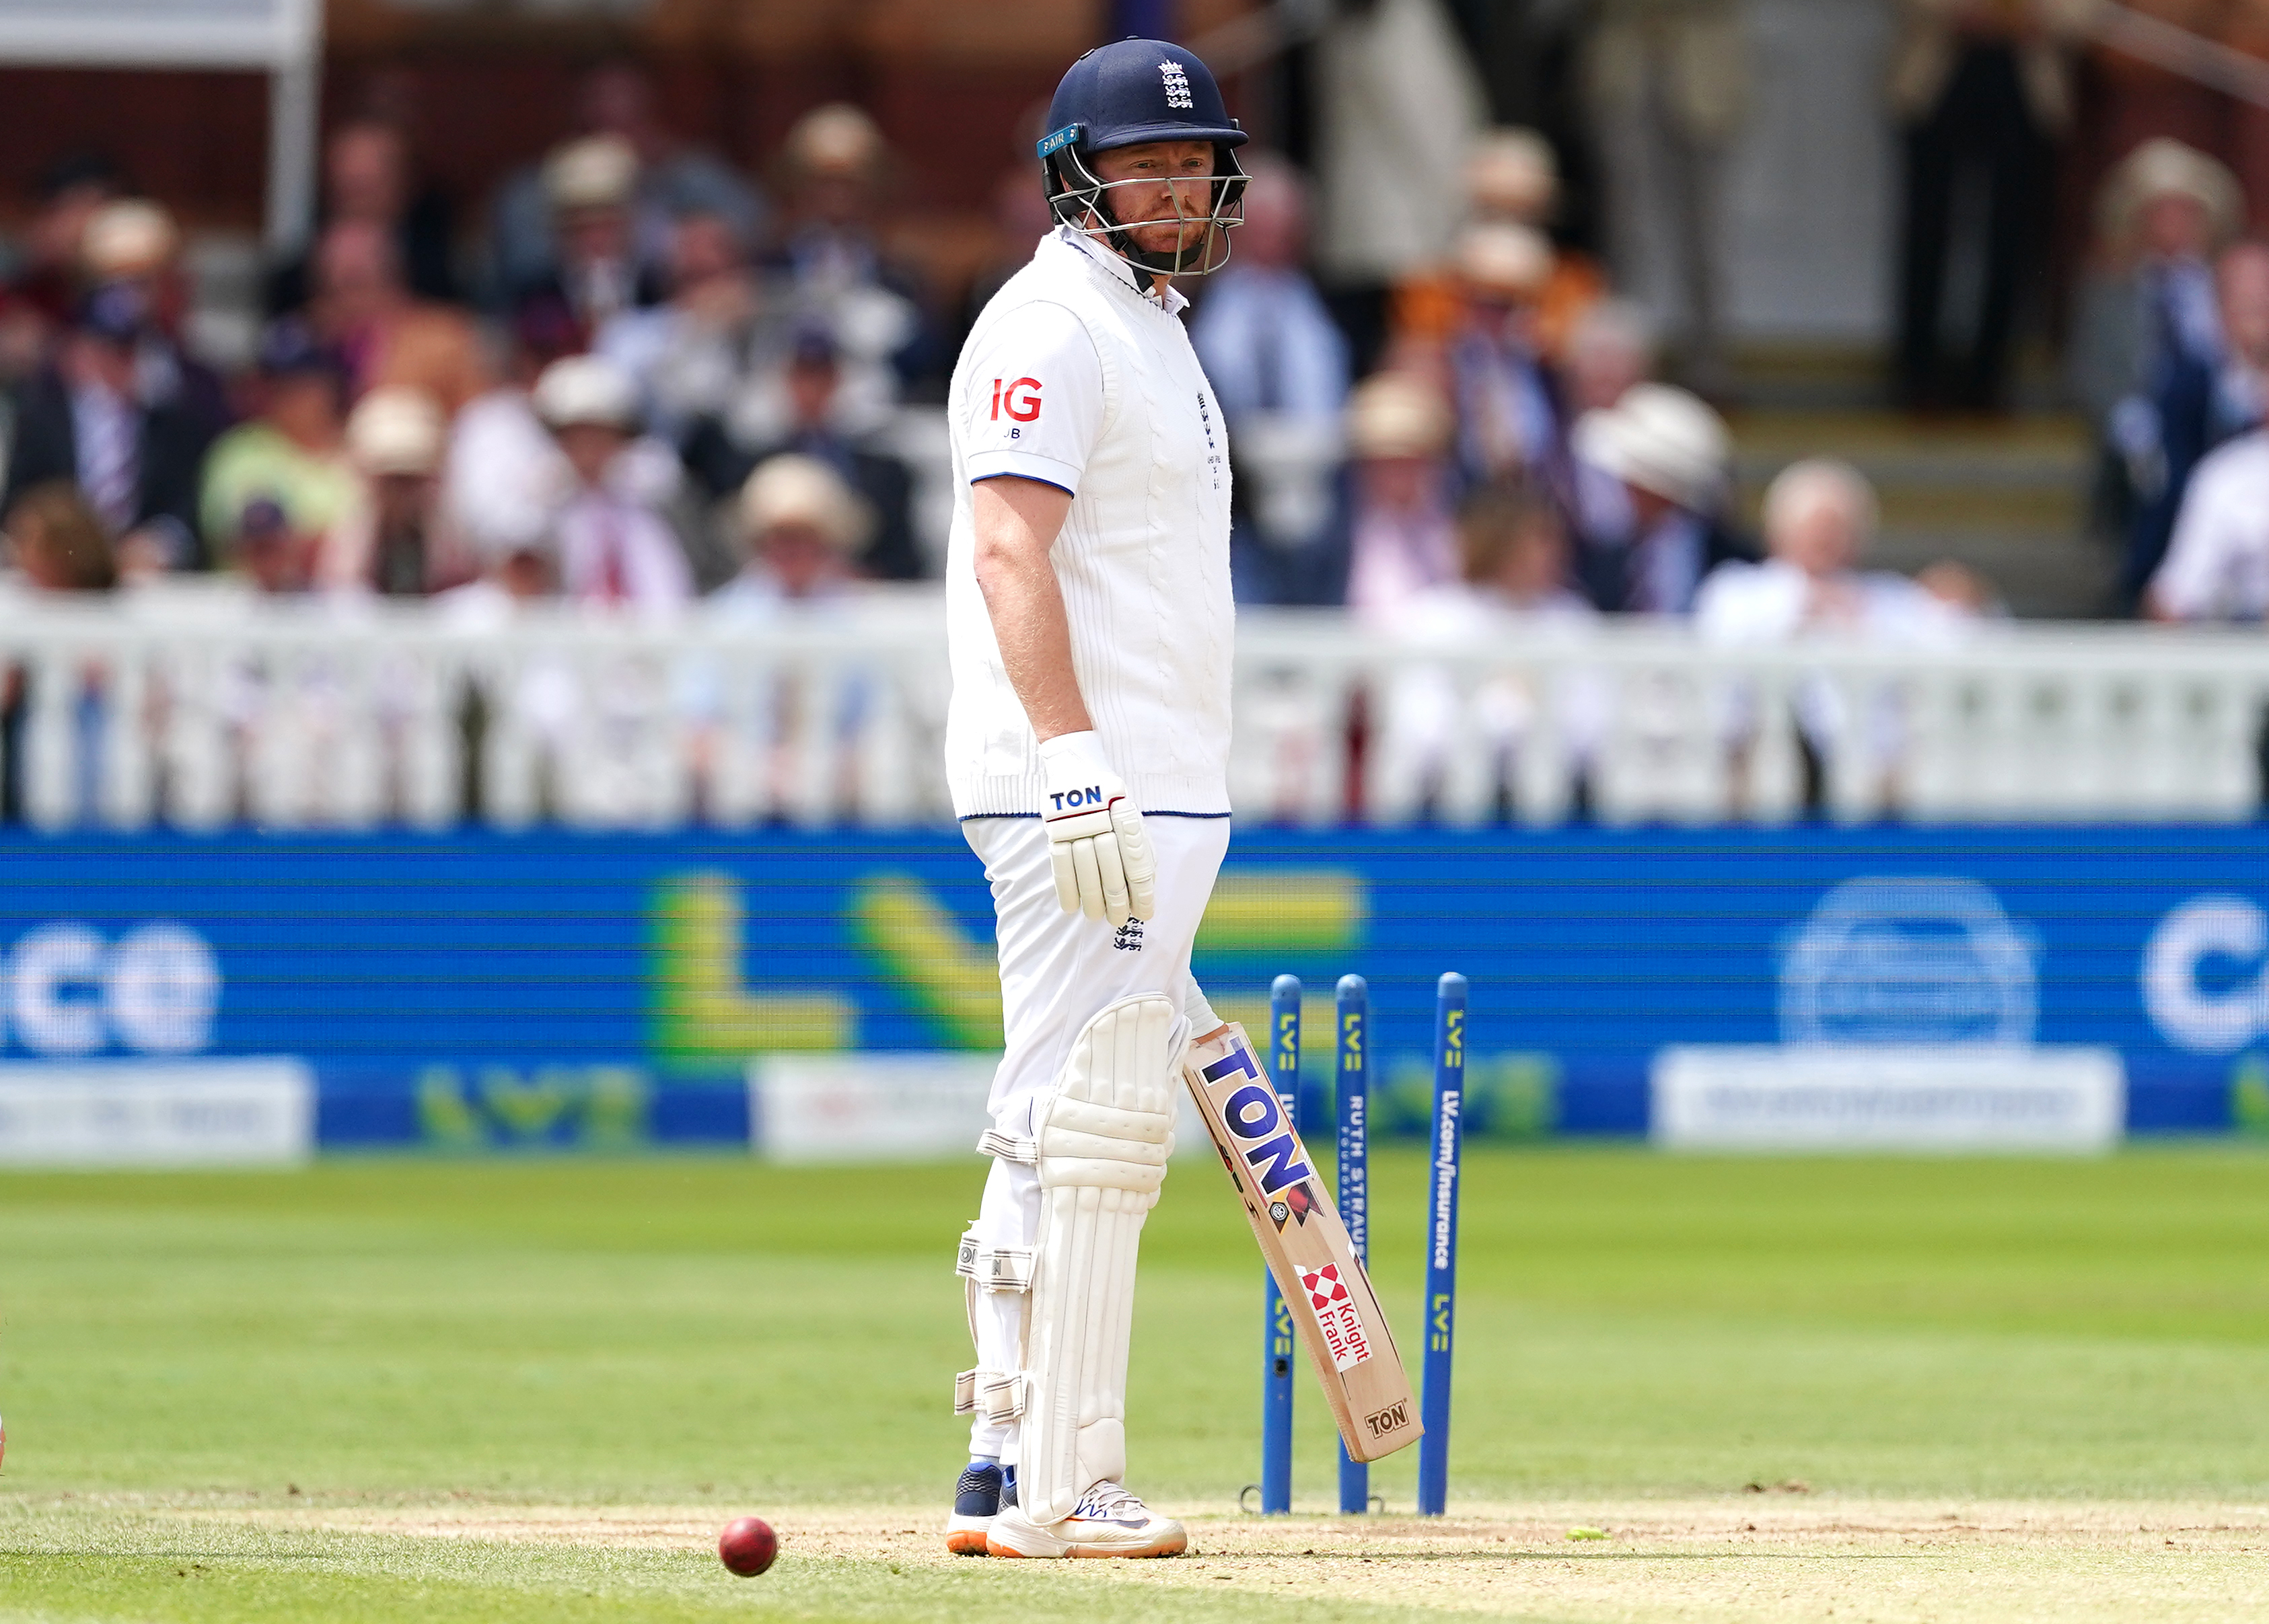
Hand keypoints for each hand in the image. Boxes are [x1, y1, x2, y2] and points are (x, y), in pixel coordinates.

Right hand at [1038, 731, 1156, 926]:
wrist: (1076, 769)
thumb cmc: (1110, 799)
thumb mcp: (1131, 813)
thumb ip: (1139, 846)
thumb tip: (1147, 885)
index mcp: (1127, 818)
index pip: (1137, 863)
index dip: (1141, 893)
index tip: (1144, 914)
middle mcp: (1102, 822)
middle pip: (1111, 872)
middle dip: (1116, 902)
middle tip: (1118, 921)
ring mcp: (1076, 826)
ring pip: (1085, 872)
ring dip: (1091, 900)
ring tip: (1096, 917)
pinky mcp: (1054, 829)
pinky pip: (1059, 865)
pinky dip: (1065, 889)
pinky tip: (1071, 907)